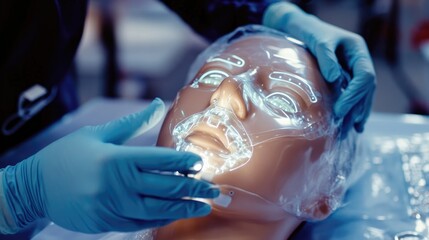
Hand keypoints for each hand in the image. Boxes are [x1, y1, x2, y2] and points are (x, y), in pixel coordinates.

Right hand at [2, 98, 218, 232]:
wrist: (34, 186)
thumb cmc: (68, 155)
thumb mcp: (97, 134)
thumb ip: (132, 123)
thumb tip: (159, 104)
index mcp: (116, 158)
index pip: (160, 160)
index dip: (184, 161)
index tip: (201, 163)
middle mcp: (116, 184)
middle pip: (164, 187)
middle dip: (193, 189)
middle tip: (214, 190)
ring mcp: (111, 207)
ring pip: (156, 209)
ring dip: (182, 208)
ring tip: (203, 207)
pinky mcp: (105, 223)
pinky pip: (139, 223)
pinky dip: (160, 219)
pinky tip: (174, 215)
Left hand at [263, 2, 375, 131]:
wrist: (303, 29)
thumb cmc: (310, 33)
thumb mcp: (318, 41)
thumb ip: (326, 58)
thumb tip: (335, 79)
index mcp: (358, 51)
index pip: (365, 76)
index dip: (354, 95)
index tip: (340, 110)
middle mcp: (359, 61)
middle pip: (366, 89)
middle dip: (357, 109)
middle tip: (346, 128)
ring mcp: (354, 70)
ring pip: (362, 95)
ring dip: (357, 114)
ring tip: (351, 131)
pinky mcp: (345, 78)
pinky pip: (353, 96)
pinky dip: (352, 110)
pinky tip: (352, 125)